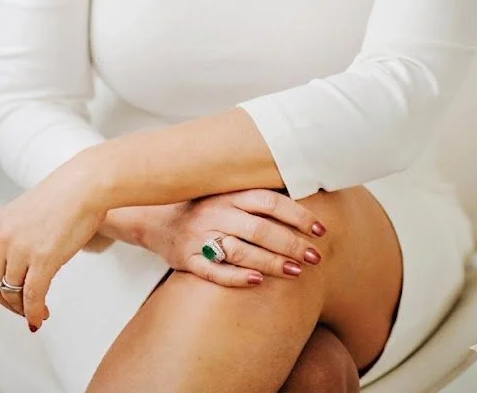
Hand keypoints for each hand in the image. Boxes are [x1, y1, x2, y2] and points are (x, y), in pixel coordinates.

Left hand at [0, 156, 106, 330]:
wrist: (85, 185)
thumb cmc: (66, 193)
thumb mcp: (27, 210)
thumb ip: (17, 234)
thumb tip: (19, 262)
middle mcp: (4, 237)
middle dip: (5, 303)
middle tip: (20, 310)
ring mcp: (22, 248)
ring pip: (11, 293)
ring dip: (23, 309)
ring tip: (38, 312)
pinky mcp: (43, 259)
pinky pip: (32, 297)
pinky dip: (34, 312)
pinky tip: (40, 317)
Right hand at [140, 189, 326, 287]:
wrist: (155, 219)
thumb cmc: (203, 207)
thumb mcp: (226, 194)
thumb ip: (256, 197)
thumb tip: (305, 198)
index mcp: (228, 194)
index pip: (269, 201)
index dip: (297, 215)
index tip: (320, 229)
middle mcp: (215, 212)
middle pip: (259, 228)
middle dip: (291, 244)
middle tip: (315, 257)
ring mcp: (199, 236)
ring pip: (240, 250)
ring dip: (271, 262)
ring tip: (296, 272)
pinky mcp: (187, 259)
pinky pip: (212, 270)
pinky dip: (235, 277)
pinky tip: (257, 282)